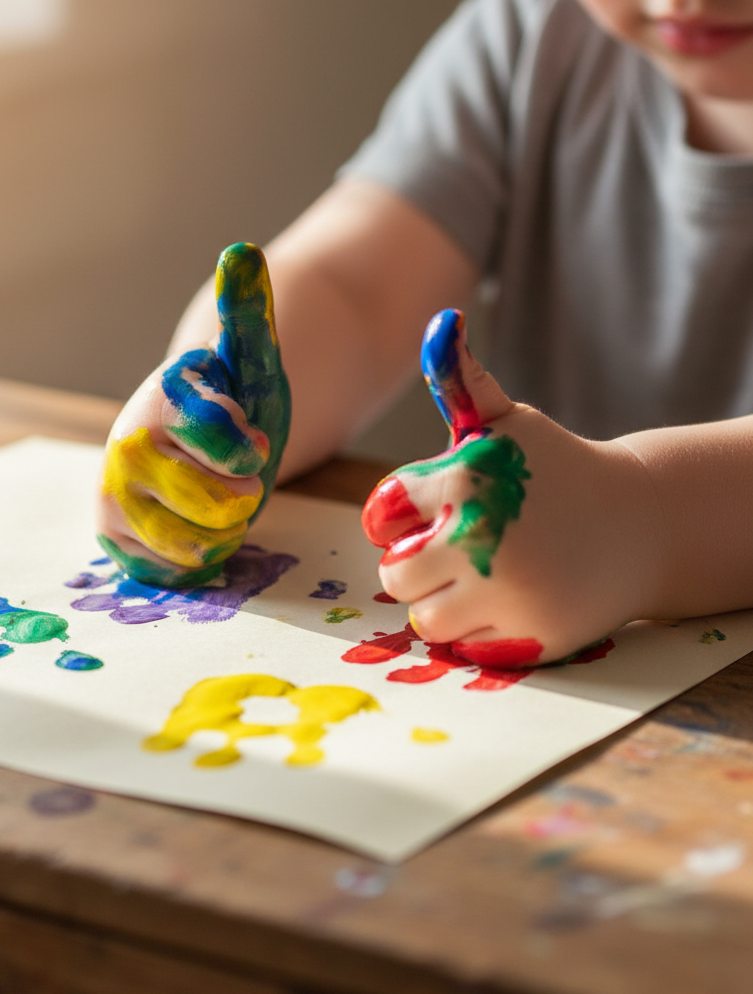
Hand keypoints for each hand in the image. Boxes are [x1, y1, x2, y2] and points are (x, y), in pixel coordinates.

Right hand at [97, 243, 290, 585]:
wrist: (192, 448)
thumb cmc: (230, 403)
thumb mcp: (248, 358)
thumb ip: (248, 312)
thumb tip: (243, 250)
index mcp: (161, 399)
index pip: (229, 443)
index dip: (249, 449)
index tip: (247, 440)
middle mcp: (126, 445)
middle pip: (219, 503)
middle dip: (241, 495)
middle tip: (232, 476)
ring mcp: (113, 495)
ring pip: (199, 542)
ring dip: (224, 527)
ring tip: (213, 498)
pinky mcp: (113, 538)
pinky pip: (177, 569)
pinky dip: (199, 555)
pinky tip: (193, 525)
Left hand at [361, 310, 659, 666]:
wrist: (639, 524)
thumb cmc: (556, 469)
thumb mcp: (509, 423)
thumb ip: (461, 382)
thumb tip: (440, 322)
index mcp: (464, 479)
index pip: (380, 517)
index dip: (403, 518)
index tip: (434, 512)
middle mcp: (482, 535)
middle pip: (395, 574)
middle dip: (417, 564)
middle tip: (459, 550)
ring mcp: (509, 592)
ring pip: (426, 617)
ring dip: (444, 601)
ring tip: (484, 576)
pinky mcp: (531, 637)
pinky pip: (466, 645)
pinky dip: (481, 629)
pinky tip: (512, 599)